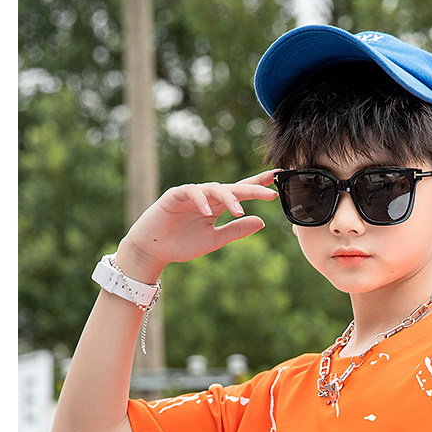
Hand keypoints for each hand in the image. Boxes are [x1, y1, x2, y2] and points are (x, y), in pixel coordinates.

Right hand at [117, 171, 278, 280]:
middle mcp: (207, 197)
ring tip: (239, 210)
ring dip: (228, 198)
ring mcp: (191, 194)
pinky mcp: (174, 195)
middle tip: (270, 194)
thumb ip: (236, 230)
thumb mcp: (214, 240)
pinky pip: (191, 193)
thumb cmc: (182, 244)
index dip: (259, 185)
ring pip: (214, 188)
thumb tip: (262, 221)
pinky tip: (208, 211)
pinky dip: (200, 200)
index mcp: (217, 206)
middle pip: (233, 187)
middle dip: (252, 189)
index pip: (241, 192)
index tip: (278, 180)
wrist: (153, 250)